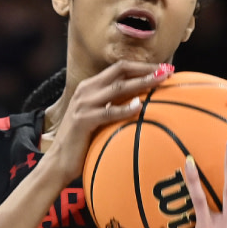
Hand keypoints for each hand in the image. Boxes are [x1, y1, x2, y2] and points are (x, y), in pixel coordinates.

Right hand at [44, 61, 173, 180]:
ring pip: (117, 87)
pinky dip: (125, 109)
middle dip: (145, 69)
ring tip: (160, 82)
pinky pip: (108, 112)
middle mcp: (86, 90)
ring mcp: (83, 104)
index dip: (142, 66)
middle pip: (120, 70)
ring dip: (141, 82)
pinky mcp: (82, 120)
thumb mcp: (98, 117)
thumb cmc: (83, 141)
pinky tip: (140, 107)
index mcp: (90, 86)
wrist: (59, 161)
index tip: (164, 68)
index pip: (119, 68)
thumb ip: (113, 105)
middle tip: (167, 71)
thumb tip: (142, 101)